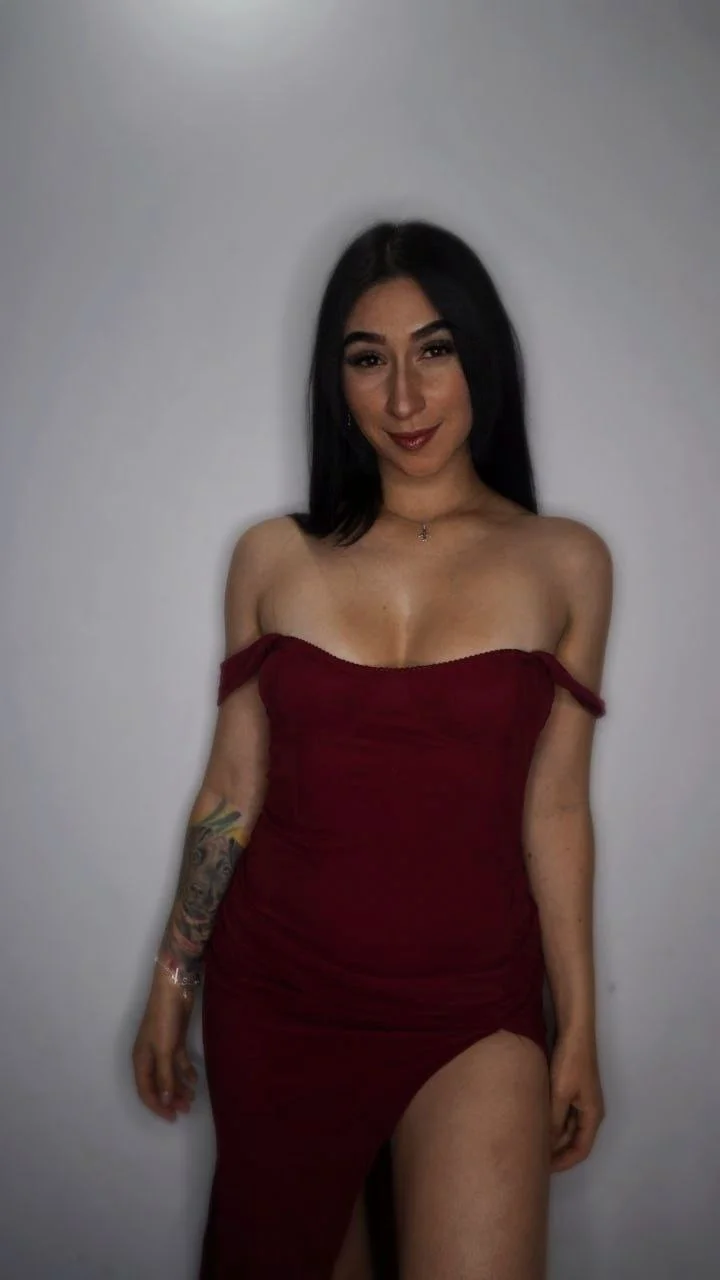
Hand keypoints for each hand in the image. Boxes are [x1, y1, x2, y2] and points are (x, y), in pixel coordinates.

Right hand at [131, 973, 198, 1122]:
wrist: (174, 989)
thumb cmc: (165, 1020)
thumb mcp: (165, 1051)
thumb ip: (164, 1077)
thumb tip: (164, 1100)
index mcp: (140, 1060)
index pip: (146, 1091)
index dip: (158, 1106)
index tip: (173, 1117)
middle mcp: (149, 1056)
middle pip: (157, 1084)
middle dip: (170, 1098)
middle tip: (186, 1110)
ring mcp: (162, 1048)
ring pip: (169, 1074)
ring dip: (179, 1087)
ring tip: (192, 1098)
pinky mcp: (174, 1040)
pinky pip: (178, 1062)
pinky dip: (185, 1071)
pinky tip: (195, 1079)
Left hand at [548, 1027, 604, 1172]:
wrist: (574, 1033)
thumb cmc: (570, 1063)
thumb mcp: (560, 1094)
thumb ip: (554, 1120)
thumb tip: (545, 1145)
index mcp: (592, 1115)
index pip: (581, 1150)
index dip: (564, 1162)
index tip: (544, 1169)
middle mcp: (590, 1111)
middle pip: (575, 1141)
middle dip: (557, 1152)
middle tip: (535, 1159)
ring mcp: (582, 1100)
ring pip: (569, 1128)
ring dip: (554, 1137)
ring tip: (533, 1144)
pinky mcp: (573, 1090)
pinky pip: (564, 1115)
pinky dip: (553, 1123)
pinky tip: (536, 1122)